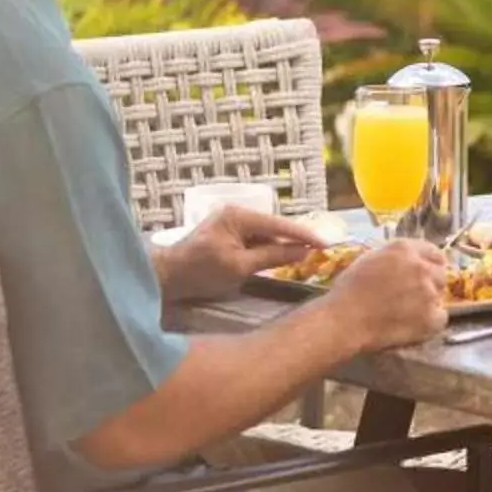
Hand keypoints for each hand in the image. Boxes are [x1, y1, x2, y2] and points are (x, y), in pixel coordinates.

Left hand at [158, 206, 327, 302]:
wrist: (165, 278)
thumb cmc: (200, 273)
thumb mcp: (240, 267)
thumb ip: (273, 256)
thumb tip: (303, 252)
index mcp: (238, 216)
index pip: (279, 224)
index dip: (305, 235)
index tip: (326, 244)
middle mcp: (235, 213)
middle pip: (273, 227)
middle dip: (294, 240)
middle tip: (320, 252)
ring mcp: (229, 222)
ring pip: (264, 234)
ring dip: (280, 246)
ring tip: (303, 258)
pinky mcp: (226, 234)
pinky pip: (253, 240)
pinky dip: (266, 249)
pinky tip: (278, 259)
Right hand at [324, 238, 449, 351]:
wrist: (344, 321)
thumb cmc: (348, 291)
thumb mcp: (369, 260)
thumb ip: (394, 257)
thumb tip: (407, 261)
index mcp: (405, 249)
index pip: (434, 253)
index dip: (430, 264)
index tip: (426, 274)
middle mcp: (421, 267)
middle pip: (440, 274)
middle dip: (431, 284)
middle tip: (413, 297)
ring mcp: (429, 293)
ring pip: (440, 296)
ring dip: (429, 303)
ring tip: (407, 314)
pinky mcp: (431, 318)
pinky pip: (440, 318)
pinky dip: (430, 323)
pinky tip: (412, 326)